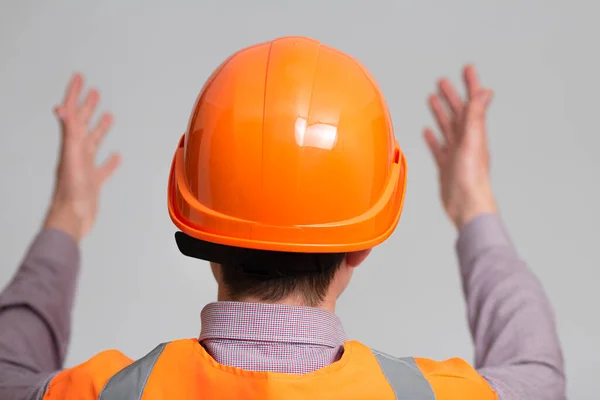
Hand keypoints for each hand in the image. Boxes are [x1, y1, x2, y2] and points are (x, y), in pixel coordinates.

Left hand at [43, 73, 120, 240]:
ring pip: (94, 143)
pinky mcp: (93, 182)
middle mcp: (77, 153)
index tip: (80, 77)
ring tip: (108, 116)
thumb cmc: (72, 191)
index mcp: (71, 145)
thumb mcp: (71, 158)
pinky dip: (110, 160)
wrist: (73, 218)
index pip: (72, 114)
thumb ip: (69, 134)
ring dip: (100, 128)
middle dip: (87, 106)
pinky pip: (104, 167)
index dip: (75, 94)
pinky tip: (117, 156)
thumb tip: (61, 109)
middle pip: (83, 124)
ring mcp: (85, 167)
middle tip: (93, 91)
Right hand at [423, 65, 497, 228]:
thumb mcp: (473, 141)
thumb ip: (476, 116)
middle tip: (443, 81)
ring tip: (432, 99)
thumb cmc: (471, 177)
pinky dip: (433, 137)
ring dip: (440, 113)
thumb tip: (485, 92)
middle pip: (457, 113)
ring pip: (447, 128)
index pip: (472, 103)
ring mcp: (455, 153)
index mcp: (474, 133)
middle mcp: (466, 141)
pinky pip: (438, 147)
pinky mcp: (446, 166)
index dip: (470, 85)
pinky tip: (427, 131)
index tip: (467, 68)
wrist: (466, 205)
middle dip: (451, 96)